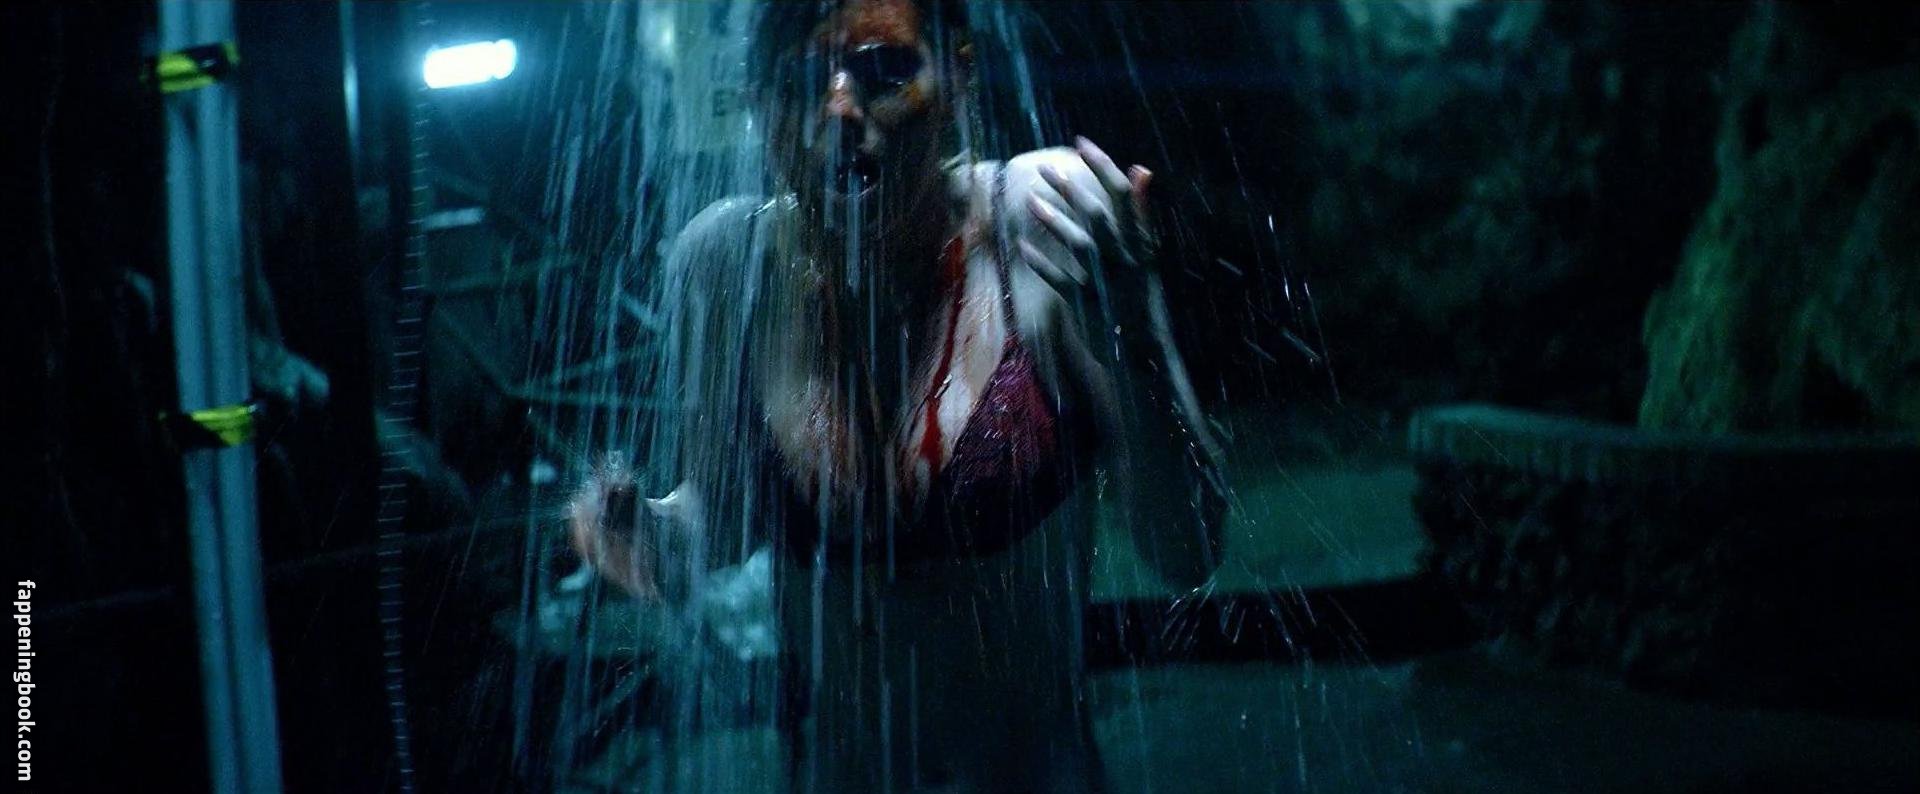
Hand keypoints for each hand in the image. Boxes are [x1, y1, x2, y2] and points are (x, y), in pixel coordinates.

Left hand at [1009, 137, 1157, 294]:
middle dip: (1069, 188)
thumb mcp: (1148, 252)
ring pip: (1078, 243)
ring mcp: (1107, 280)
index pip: (1123, 194)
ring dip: (1052, 220)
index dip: (1102, 165)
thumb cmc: (1143, 294)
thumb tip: (1141, 169)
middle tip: (1044, 168)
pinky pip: (1060, 279)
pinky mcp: (1089, 302)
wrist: (1143, 345)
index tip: (1081, 142)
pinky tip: (1021, 246)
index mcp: (1142, 242)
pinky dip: (1041, 263)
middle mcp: (1126, 257)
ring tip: (1029, 201)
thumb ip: (1140, 213)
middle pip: (1097, 214)